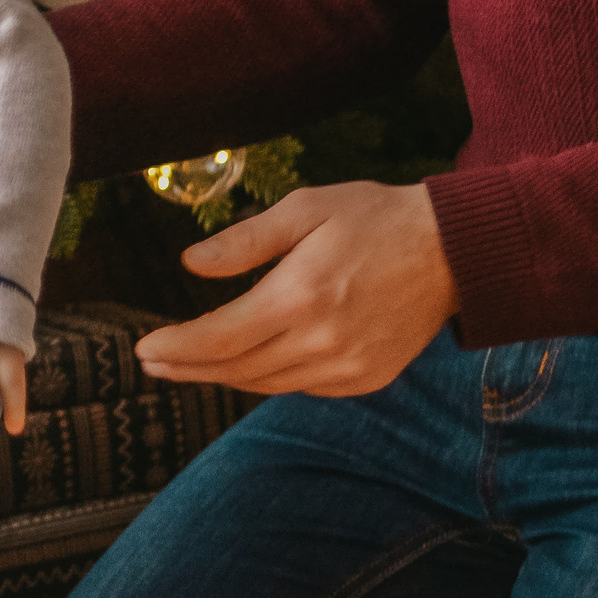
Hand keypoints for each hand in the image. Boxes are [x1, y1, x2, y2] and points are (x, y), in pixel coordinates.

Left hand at [136, 181, 459, 397]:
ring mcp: (348, 367)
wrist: (454, 252)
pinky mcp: (367, 378)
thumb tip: (191, 264)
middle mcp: (322, 342)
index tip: (144, 349)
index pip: (219, 338)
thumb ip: (244, 241)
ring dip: (223, 376)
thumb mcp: (303, 210)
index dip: (176, 348)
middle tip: (153, 362)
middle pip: (235, 369)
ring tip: (188, 366)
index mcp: (300, 297)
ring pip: (266, 383)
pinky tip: (248, 363)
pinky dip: (268, 377)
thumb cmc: (374, 219)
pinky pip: (301, 387)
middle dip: (188, 368)